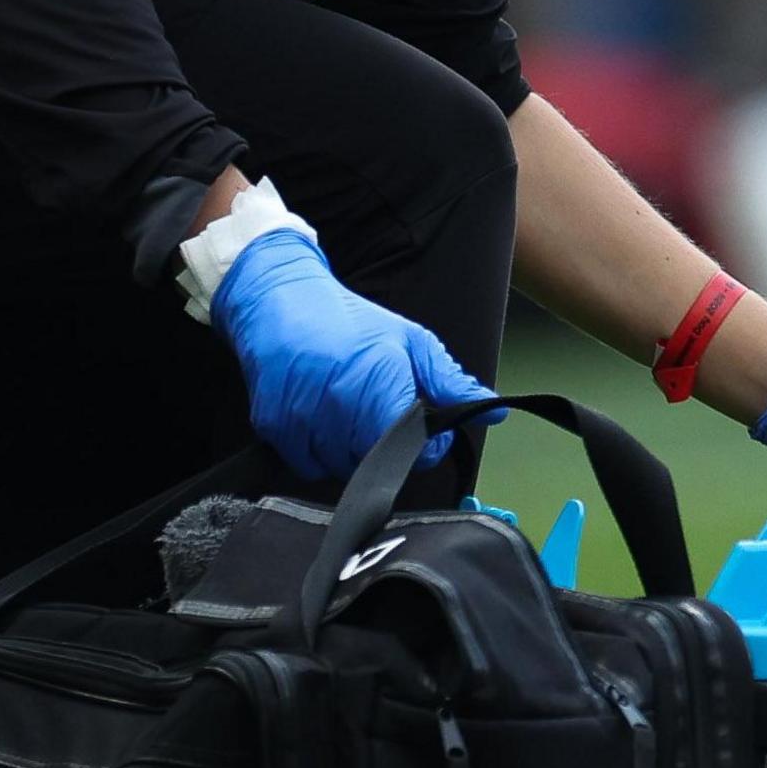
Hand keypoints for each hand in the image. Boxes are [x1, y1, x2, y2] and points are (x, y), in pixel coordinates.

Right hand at [211, 228, 497, 480]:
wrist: (282, 301)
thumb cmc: (351, 321)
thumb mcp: (410, 340)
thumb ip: (449, 381)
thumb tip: (493, 412)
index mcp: (380, 382)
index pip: (415, 447)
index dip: (426, 445)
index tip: (423, 429)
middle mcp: (340, 404)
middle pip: (378, 461)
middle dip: (387, 446)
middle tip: (379, 412)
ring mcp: (303, 417)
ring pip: (340, 466)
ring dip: (351, 451)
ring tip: (348, 412)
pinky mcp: (274, 426)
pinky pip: (306, 463)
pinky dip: (317, 452)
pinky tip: (321, 420)